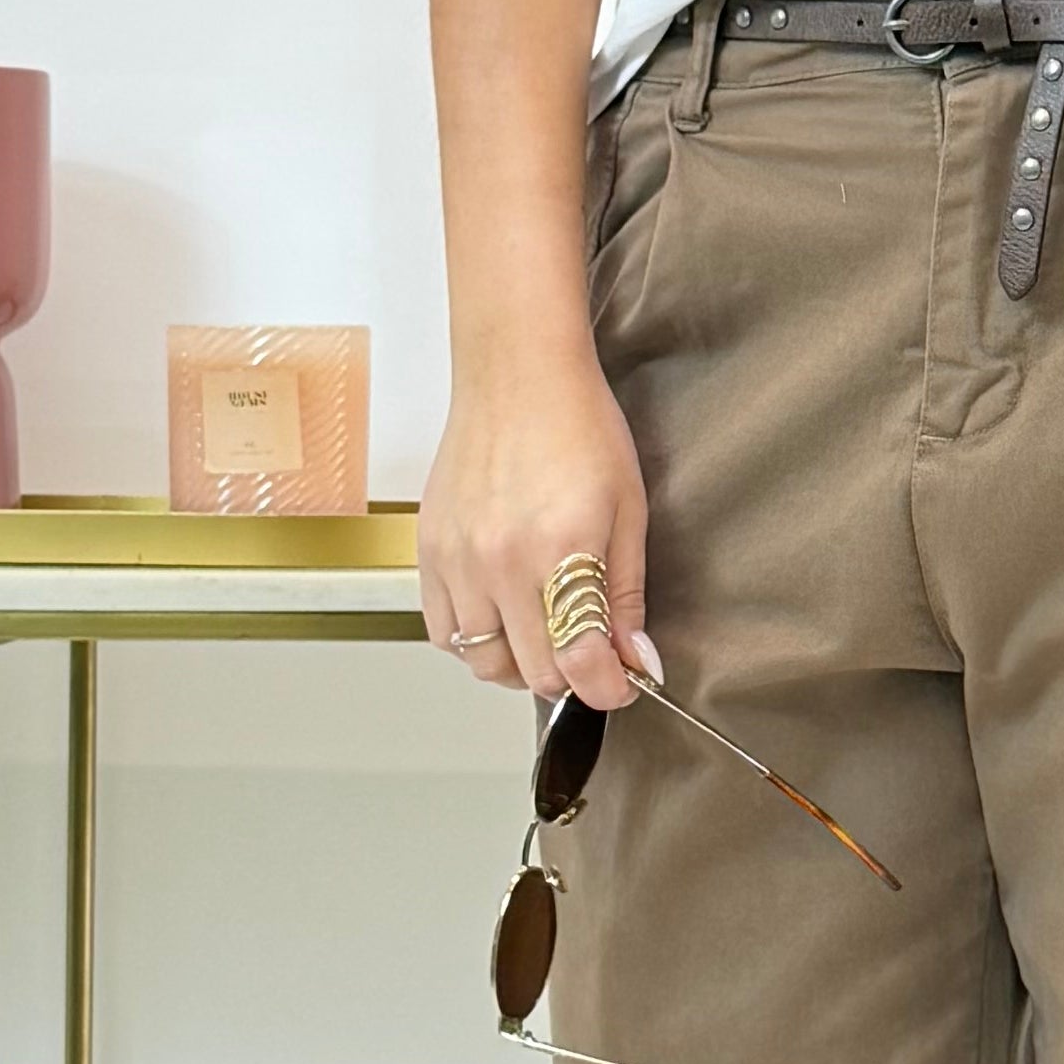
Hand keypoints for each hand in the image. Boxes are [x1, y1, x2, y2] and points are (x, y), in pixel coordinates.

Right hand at [420, 343, 663, 705]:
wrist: (515, 374)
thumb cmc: (576, 425)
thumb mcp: (626, 510)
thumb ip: (627, 594)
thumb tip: (634, 658)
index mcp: (560, 551)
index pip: (580, 661)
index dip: (609, 688)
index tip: (620, 686)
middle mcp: (501, 562)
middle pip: (533, 672)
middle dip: (571, 678)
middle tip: (589, 657)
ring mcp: (458, 560)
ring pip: (482, 661)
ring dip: (519, 665)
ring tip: (544, 637)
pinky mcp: (429, 551)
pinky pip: (442, 631)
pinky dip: (473, 641)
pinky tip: (501, 617)